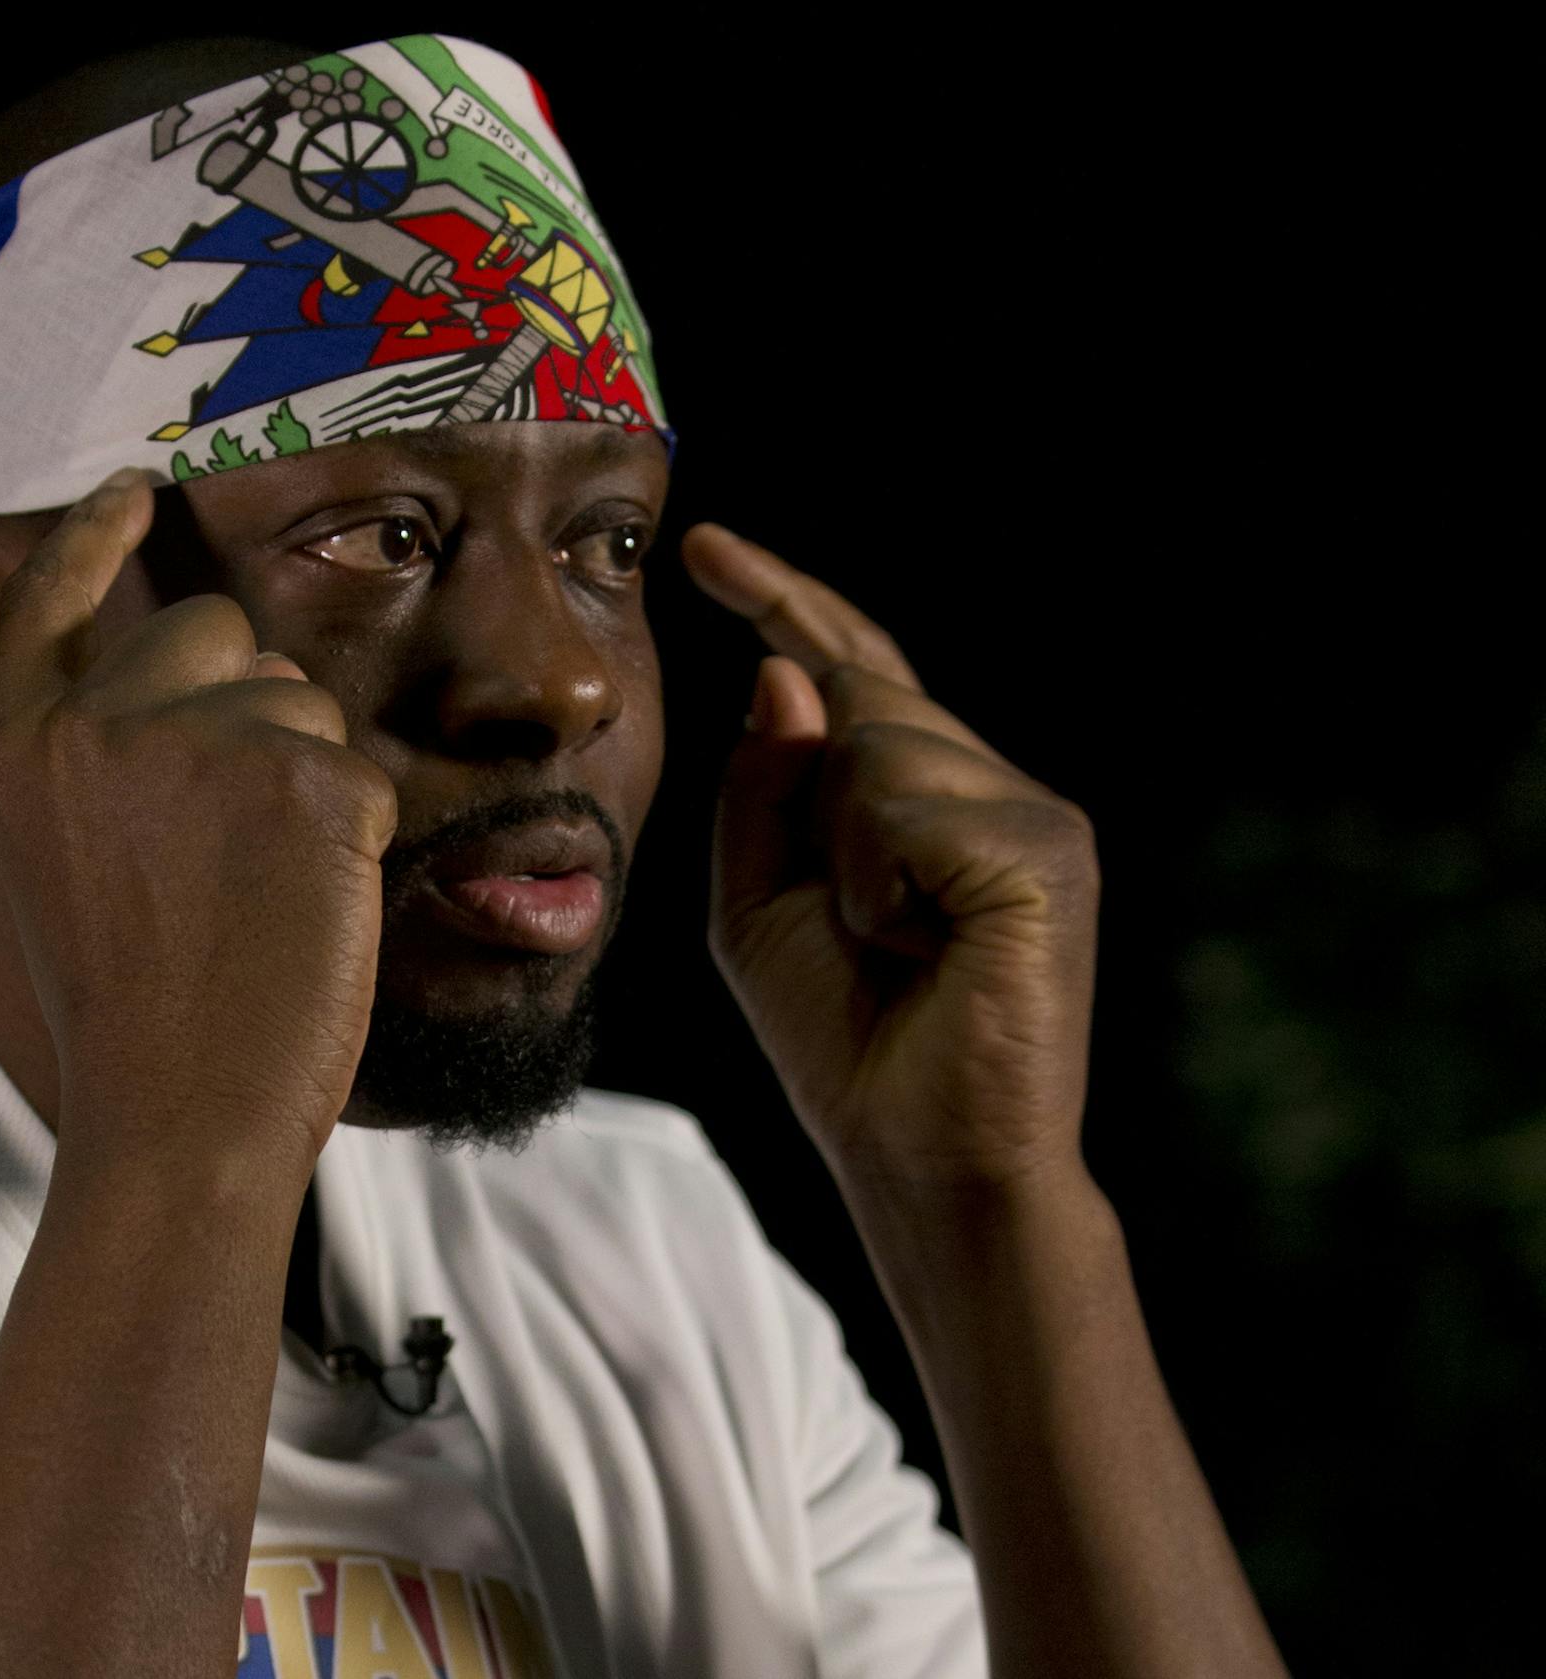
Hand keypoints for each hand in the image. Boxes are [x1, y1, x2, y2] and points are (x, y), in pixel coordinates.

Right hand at [0, 471, 399, 1181]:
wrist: (178, 1115)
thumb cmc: (138, 1016)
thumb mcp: (69, 865)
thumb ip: (104, 762)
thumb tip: (210, 686)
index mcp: (25, 748)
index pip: (51, 601)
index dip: (94, 538)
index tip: (130, 486)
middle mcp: (98, 723)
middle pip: (218, 632)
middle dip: (249, 702)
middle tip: (234, 836)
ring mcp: (198, 740)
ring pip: (302, 701)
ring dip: (305, 777)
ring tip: (259, 893)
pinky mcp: (300, 776)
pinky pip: (361, 773)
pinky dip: (354, 840)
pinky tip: (304, 911)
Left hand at [680, 523, 1100, 1191]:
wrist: (921, 1158)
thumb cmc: (842, 1042)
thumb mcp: (758, 906)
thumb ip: (764, 792)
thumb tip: (780, 674)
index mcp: (927, 798)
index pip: (848, 669)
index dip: (779, 599)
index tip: (705, 544)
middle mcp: (991, 786)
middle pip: (852, 698)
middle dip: (812, 802)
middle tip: (861, 934)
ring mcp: (1029, 811)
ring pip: (870, 741)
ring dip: (840, 859)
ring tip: (894, 947)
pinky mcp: (1044, 848)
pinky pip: (900, 803)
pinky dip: (873, 884)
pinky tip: (920, 948)